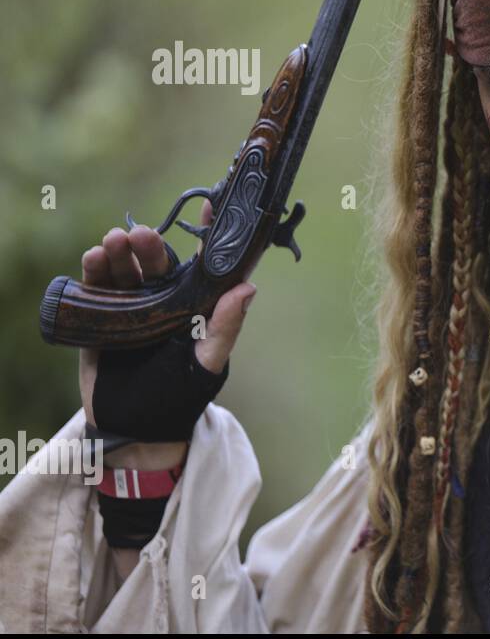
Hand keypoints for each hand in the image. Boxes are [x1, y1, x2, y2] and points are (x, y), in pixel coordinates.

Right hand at [78, 200, 256, 452]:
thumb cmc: (180, 397)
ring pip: (125, 271)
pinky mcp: (98, 320)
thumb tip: (248, 289)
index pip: (201, 265)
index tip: (209, 209)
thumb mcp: (206, 364)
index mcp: (195, 305)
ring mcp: (130, 307)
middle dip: (147, 246)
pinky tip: (92, 259)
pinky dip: (93, 273)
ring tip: (111, 242)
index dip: (205, 238)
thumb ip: (224, 328)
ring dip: (118, 254)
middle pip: (156, 263)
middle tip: (139, 234)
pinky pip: (95, 290)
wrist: (136, 429)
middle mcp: (163, 300)